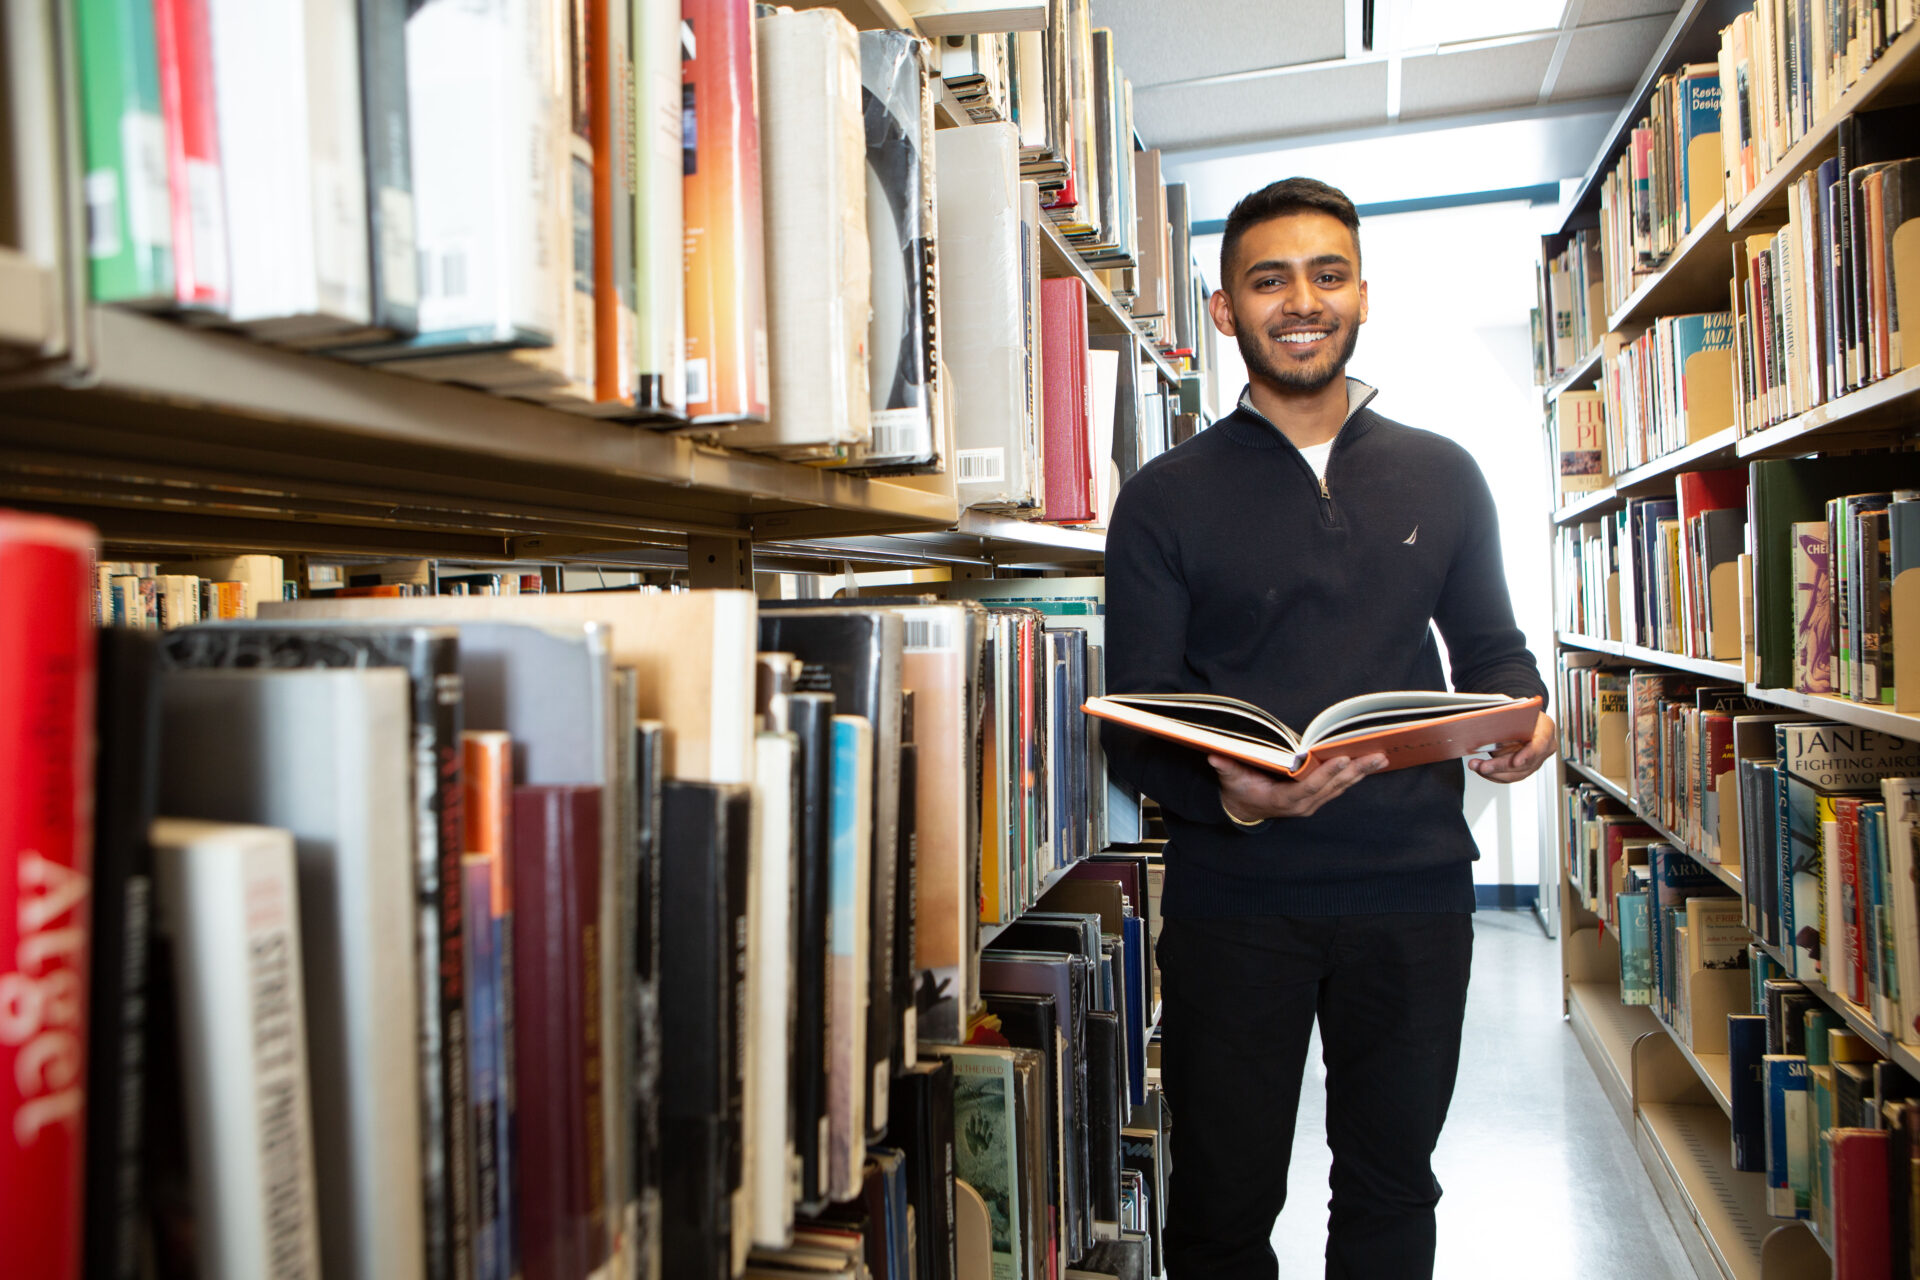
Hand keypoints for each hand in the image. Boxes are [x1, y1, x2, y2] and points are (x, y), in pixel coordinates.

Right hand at [1208, 750, 1388, 821]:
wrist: (1244, 811)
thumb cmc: (1240, 792)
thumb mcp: (1231, 780)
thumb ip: (1226, 768)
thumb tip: (1215, 755)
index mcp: (1284, 800)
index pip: (1309, 787)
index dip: (1326, 774)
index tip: (1342, 759)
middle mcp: (1303, 805)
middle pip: (1333, 787)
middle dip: (1355, 771)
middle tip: (1377, 756)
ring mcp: (1312, 804)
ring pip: (1340, 787)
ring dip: (1361, 773)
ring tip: (1381, 758)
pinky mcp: (1317, 799)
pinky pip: (1339, 787)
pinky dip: (1355, 776)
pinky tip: (1369, 765)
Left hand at [1467, 712, 1556, 783]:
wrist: (1522, 719)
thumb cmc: (1519, 714)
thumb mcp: (1513, 712)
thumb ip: (1505, 721)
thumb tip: (1486, 726)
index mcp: (1545, 729)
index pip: (1539, 744)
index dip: (1528, 755)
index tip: (1516, 762)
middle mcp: (1544, 748)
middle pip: (1524, 764)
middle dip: (1501, 767)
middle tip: (1484, 766)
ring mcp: (1535, 760)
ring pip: (1516, 774)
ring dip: (1493, 773)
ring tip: (1476, 766)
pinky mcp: (1525, 769)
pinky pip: (1509, 776)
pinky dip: (1493, 774)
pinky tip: (1480, 768)